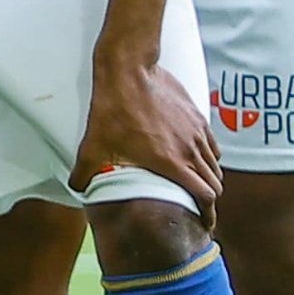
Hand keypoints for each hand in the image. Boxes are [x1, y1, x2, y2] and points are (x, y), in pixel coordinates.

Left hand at [73, 48, 221, 212]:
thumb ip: (85, 173)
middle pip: (215, 183)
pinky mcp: (198, 117)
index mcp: (172, 163)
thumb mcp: (93, 146)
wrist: (129, 72)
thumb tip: (78, 190)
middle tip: (200, 208)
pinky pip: (213, 144)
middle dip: (209, 198)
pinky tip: (197, 157)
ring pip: (215, 164)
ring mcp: (198, 132)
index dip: (207, 214)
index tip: (205, 223)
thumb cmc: (112, 110)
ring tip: (199, 185)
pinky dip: (210, 157)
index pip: (205, 196)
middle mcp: (192, 150)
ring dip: (210, 178)